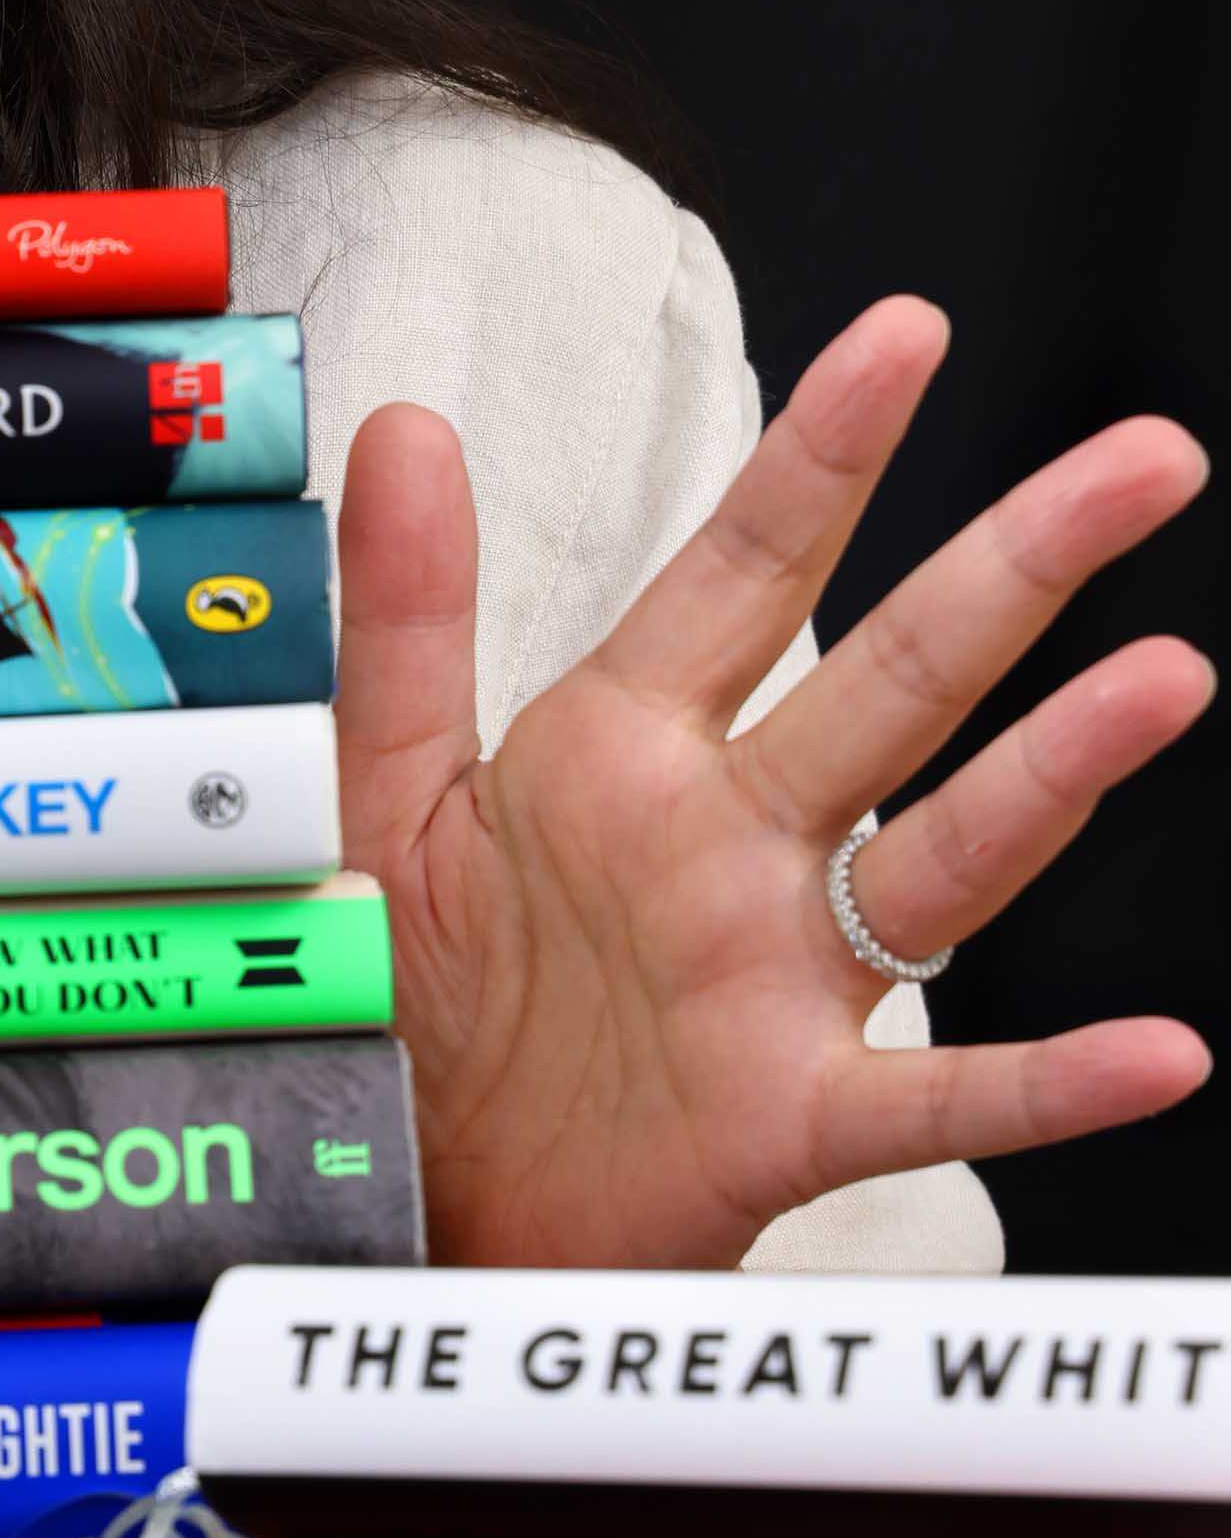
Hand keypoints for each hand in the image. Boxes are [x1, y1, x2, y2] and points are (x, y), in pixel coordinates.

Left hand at [337, 295, 1212, 1266]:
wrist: (420, 1204)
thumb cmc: (422, 1001)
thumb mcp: (385, 795)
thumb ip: (403, 619)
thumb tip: (402, 427)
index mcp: (628, 751)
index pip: (747, 570)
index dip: (827, 452)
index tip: (911, 333)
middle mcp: (730, 843)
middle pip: (896, 678)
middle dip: (1019, 564)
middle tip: (1148, 457)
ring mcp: (779, 975)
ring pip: (945, 855)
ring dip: (1058, 773)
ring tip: (1166, 680)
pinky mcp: (792, 1115)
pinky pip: (942, 1098)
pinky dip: (1051, 1081)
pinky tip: (1156, 1053)